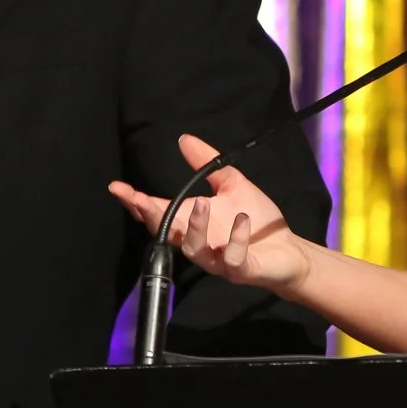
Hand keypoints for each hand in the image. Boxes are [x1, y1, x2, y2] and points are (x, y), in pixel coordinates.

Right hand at [109, 134, 310, 296]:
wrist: (289, 249)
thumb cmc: (257, 219)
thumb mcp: (231, 184)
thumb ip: (207, 164)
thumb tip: (184, 138)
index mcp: (193, 220)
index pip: (158, 212)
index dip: (136, 202)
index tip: (118, 187)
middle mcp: (199, 242)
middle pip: (165, 233)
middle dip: (151, 217)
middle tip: (141, 200)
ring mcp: (218, 258)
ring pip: (193, 249)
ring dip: (194, 227)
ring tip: (201, 203)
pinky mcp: (241, 269)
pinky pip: (232, 259)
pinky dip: (235, 240)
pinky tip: (241, 221)